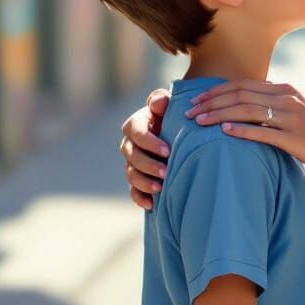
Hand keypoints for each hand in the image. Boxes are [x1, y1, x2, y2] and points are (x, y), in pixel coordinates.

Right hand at [120, 89, 170, 209]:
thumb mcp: (167, 103)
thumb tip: (159, 103)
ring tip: (160, 188)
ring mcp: (131, 163)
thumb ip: (160, 100)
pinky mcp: (136, 177)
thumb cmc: (171, 114)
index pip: (136, 133)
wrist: (175, 129)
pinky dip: (139, 198)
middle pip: (132, 157)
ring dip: (144, 183)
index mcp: (134, 125)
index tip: (168, 151)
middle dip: (148, 165)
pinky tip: (150, 205)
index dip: (150, 142)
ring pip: (131, 175)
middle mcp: (129, 144)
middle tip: (166, 172)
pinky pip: (132, 190)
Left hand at [184, 80, 304, 178]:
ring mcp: (291, 117)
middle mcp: (287, 98)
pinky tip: (224, 133)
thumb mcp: (298, 113)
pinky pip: (262, 132)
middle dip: (210, 102)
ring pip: (246, 110)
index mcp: (285, 90)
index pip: (243, 85)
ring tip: (198, 122)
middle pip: (240, 94)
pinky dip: (241, 130)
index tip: (197, 100)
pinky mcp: (294, 138)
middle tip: (188, 112)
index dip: (217, 91)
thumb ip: (275, 106)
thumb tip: (248, 108)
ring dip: (218, 115)